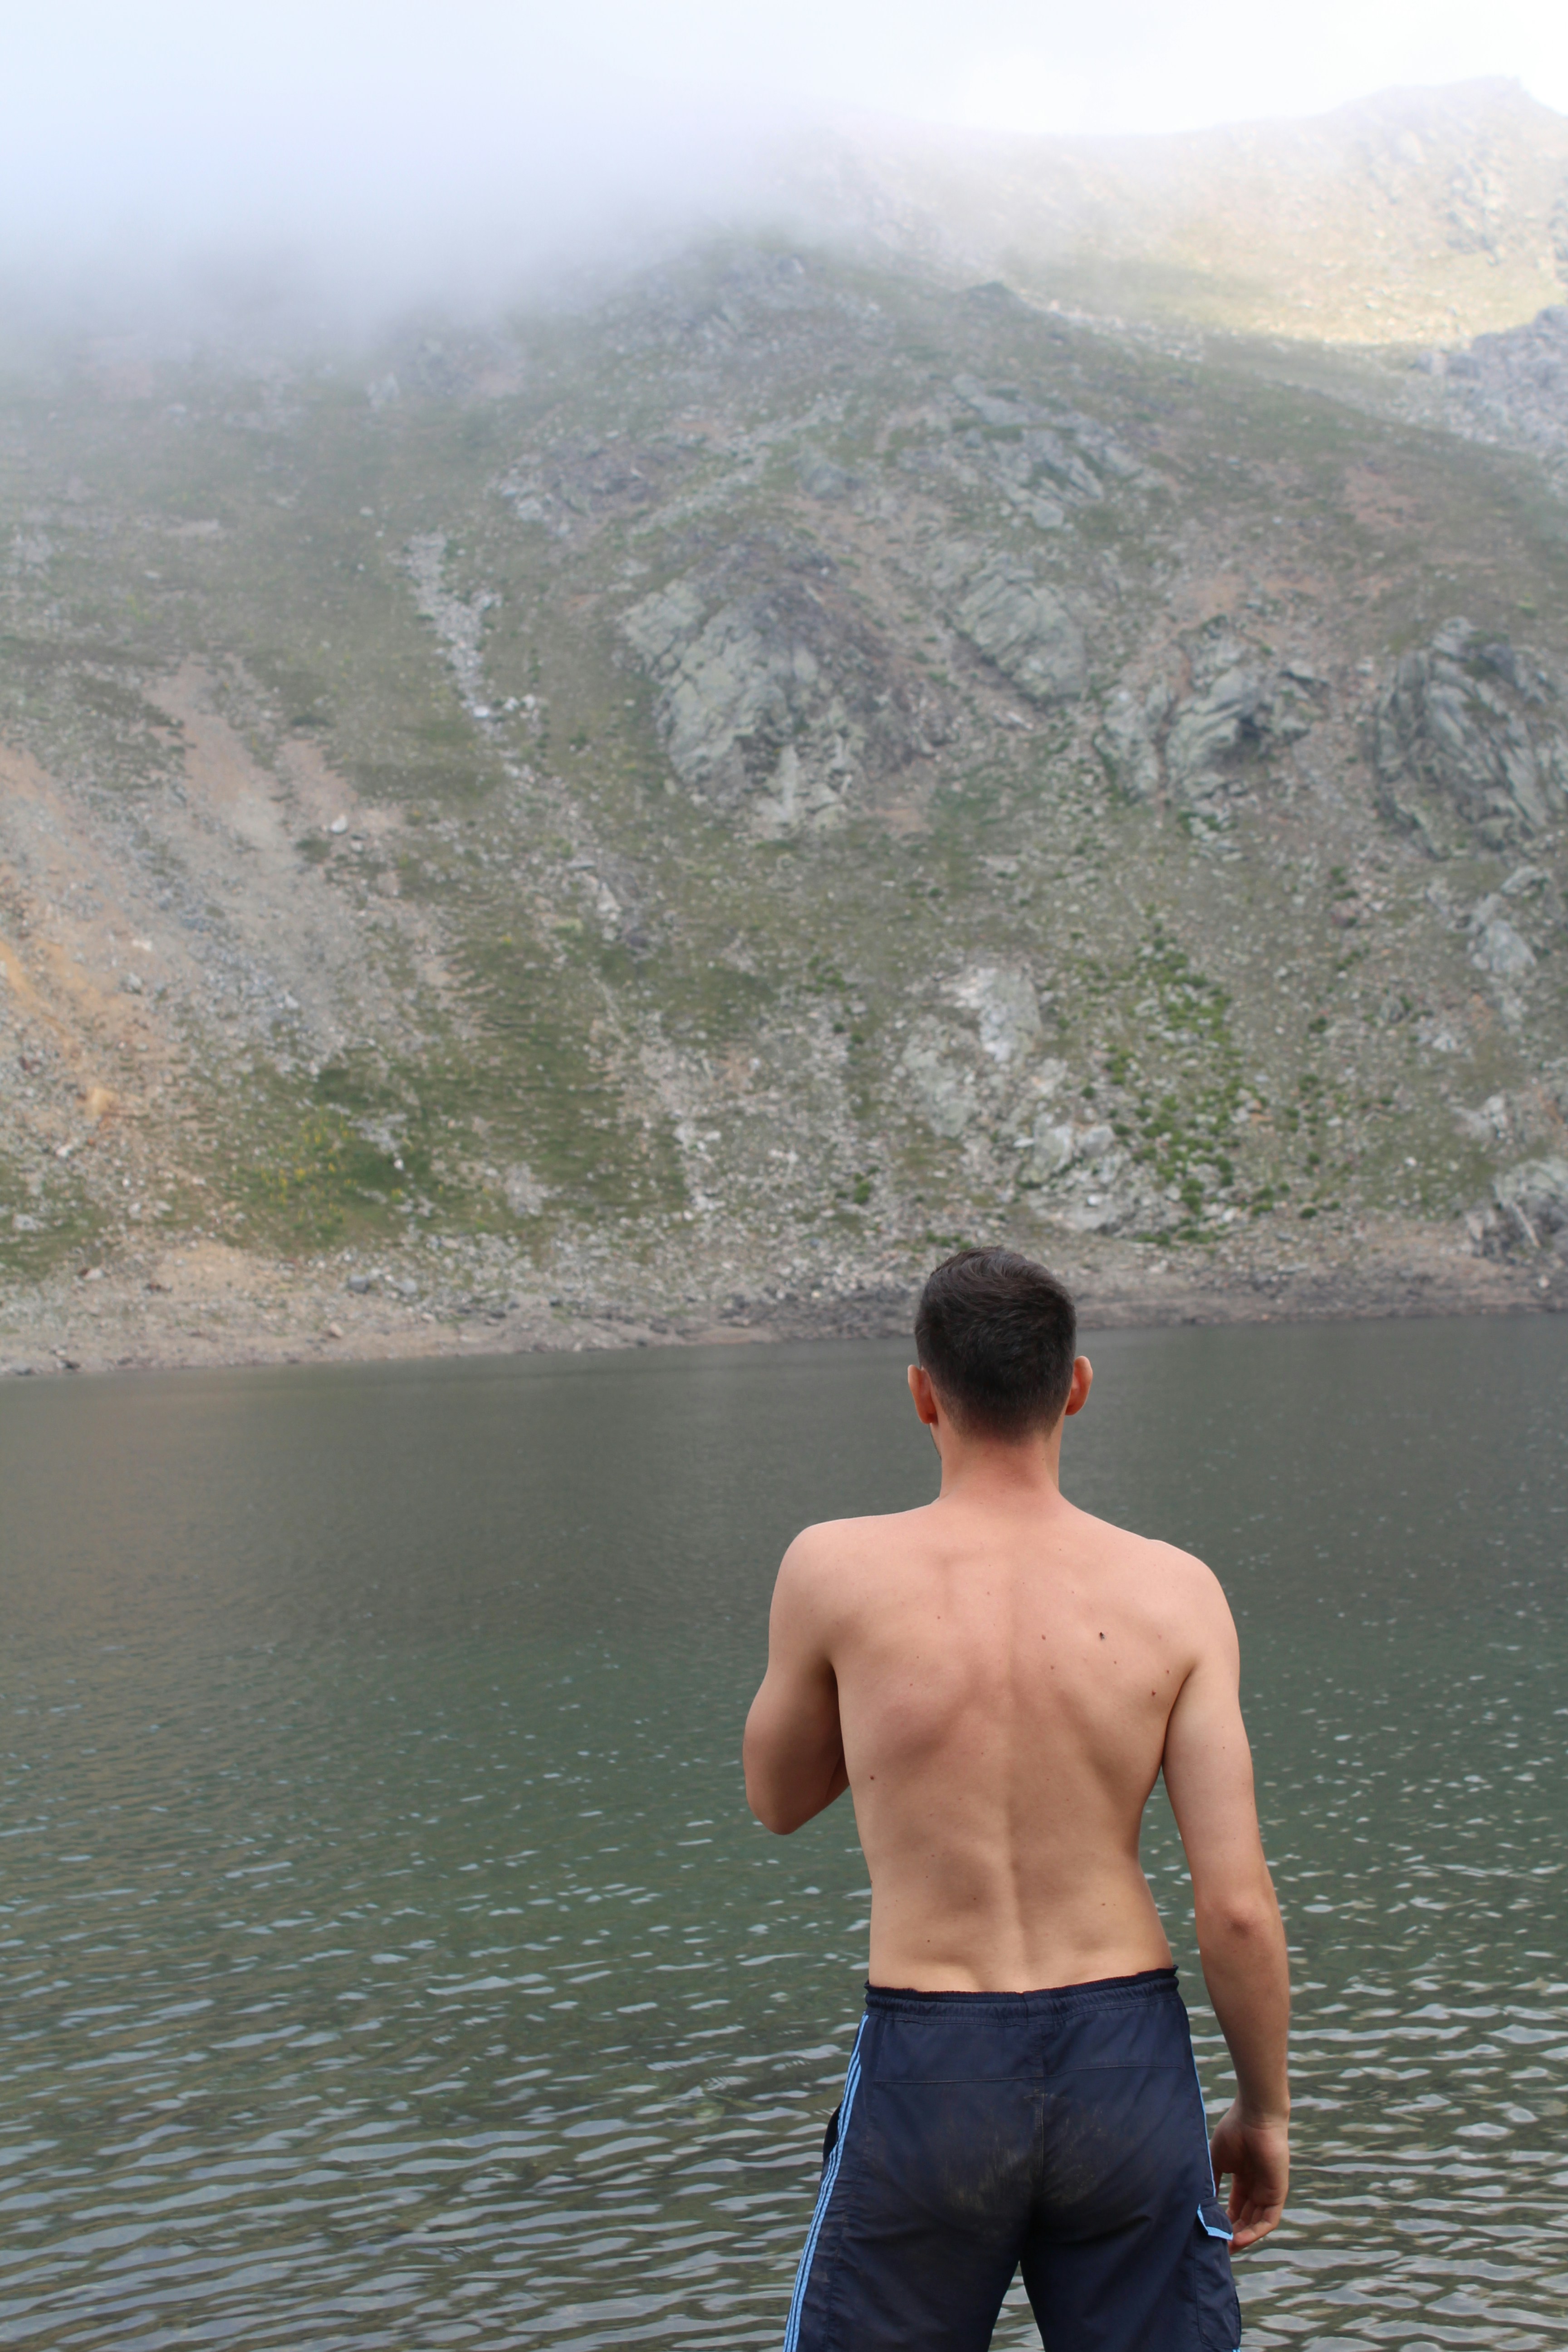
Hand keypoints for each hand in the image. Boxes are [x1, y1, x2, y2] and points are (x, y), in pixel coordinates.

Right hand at [1209, 2102, 1288, 2249]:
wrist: (1254, 2116)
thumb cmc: (1234, 2131)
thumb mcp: (1217, 2160)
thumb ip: (1212, 2180)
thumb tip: (1199, 2203)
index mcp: (1244, 2179)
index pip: (1235, 2208)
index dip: (1224, 2222)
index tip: (1211, 2234)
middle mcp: (1257, 2188)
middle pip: (1246, 2219)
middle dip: (1232, 2234)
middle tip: (1218, 2247)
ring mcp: (1268, 2191)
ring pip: (1256, 2223)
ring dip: (1242, 2238)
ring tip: (1226, 2248)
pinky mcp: (1277, 2193)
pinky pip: (1268, 2220)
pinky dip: (1254, 2232)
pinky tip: (1239, 2239)